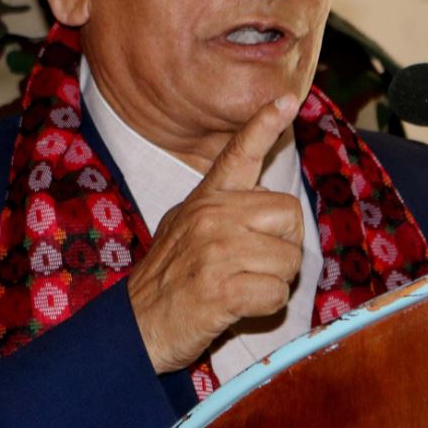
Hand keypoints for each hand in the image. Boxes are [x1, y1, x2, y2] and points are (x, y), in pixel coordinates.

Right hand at [127, 95, 304, 373]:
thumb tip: (269, 207)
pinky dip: (266, 306)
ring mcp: (216, 250)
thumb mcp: (185, 226)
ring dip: (274, 282)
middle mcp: (212, 216)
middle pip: (290, 215)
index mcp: (207, 198)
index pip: (240, 153)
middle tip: (254, 264)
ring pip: (288, 260)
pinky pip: (276, 293)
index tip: (286, 100)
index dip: (265, 124)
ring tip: (240, 286)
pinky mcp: (221, 288)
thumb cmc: (170, 278)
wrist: (137, 326)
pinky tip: (238, 306)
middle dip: (284, 246)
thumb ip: (223, 209)